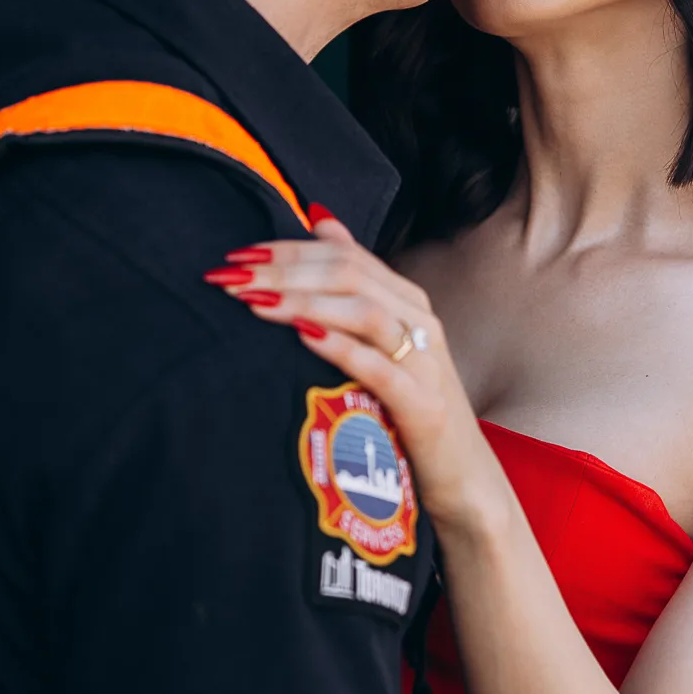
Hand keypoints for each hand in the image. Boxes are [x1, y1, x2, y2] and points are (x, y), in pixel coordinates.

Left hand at [205, 215, 495, 527]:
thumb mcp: (384, 337)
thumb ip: (356, 280)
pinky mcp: (424, 405)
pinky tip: (304, 338)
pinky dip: (341, 347)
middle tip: (231, 277)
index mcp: (406, 300)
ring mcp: (426, 361)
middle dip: (284, 271)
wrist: (462, 474)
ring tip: (254, 303)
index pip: (344, 254)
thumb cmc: (409, 405)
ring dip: (303, 302)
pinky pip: (380, 367)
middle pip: (349, 274)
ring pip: (364, 311)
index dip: (288, 251)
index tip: (237, 257)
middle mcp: (420, 320)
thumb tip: (319, 219)